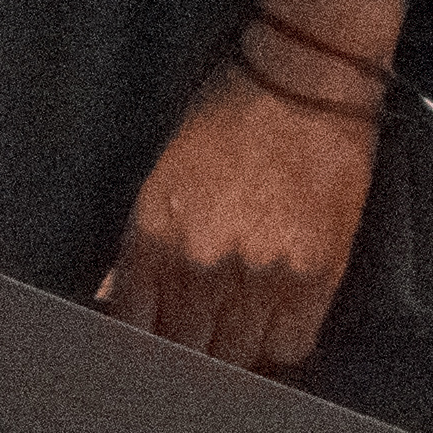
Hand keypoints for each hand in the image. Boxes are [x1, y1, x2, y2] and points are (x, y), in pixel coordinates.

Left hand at [95, 0, 406, 370]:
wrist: (304, 73)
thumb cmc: (228, 111)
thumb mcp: (162, 173)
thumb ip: (139, 249)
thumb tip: (117, 301)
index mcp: (154, 236)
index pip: (133, 332)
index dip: (142, 350)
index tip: (152, 351)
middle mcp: (201, 266)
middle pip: (186, 355)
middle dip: (188, 355)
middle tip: (197, 349)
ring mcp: (261, 277)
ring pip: (238, 360)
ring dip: (235, 355)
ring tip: (238, 338)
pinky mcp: (314, 276)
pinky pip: (291, 348)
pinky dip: (280, 348)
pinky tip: (275, 331)